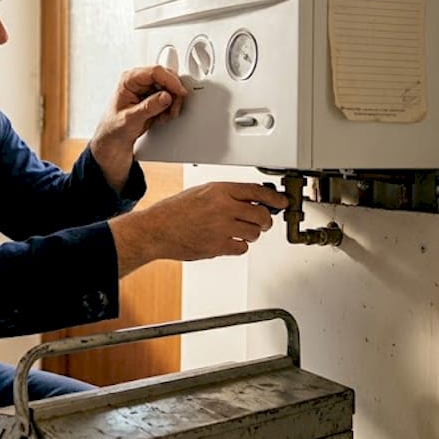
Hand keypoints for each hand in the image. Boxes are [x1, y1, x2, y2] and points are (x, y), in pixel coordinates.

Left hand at [90, 66, 188, 189]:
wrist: (114, 139)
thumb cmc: (114, 127)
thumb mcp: (131, 119)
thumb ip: (149, 107)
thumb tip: (165, 97)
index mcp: (129, 80)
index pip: (155, 72)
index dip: (170, 80)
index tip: (179, 92)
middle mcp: (138, 81)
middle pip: (166, 77)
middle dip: (173, 93)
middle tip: (173, 108)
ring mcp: (146, 88)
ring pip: (170, 87)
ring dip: (172, 102)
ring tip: (164, 116)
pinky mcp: (153, 97)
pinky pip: (170, 96)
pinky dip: (170, 107)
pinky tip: (161, 116)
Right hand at [108, 182, 289, 273]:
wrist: (156, 230)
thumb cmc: (174, 211)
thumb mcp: (201, 193)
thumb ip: (225, 196)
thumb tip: (250, 200)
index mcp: (219, 190)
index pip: (256, 192)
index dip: (274, 199)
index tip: (282, 203)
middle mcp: (223, 207)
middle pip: (261, 215)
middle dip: (264, 221)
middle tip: (262, 223)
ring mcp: (222, 228)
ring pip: (254, 233)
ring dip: (251, 234)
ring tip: (238, 232)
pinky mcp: (218, 246)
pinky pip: (242, 248)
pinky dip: (238, 246)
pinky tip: (228, 242)